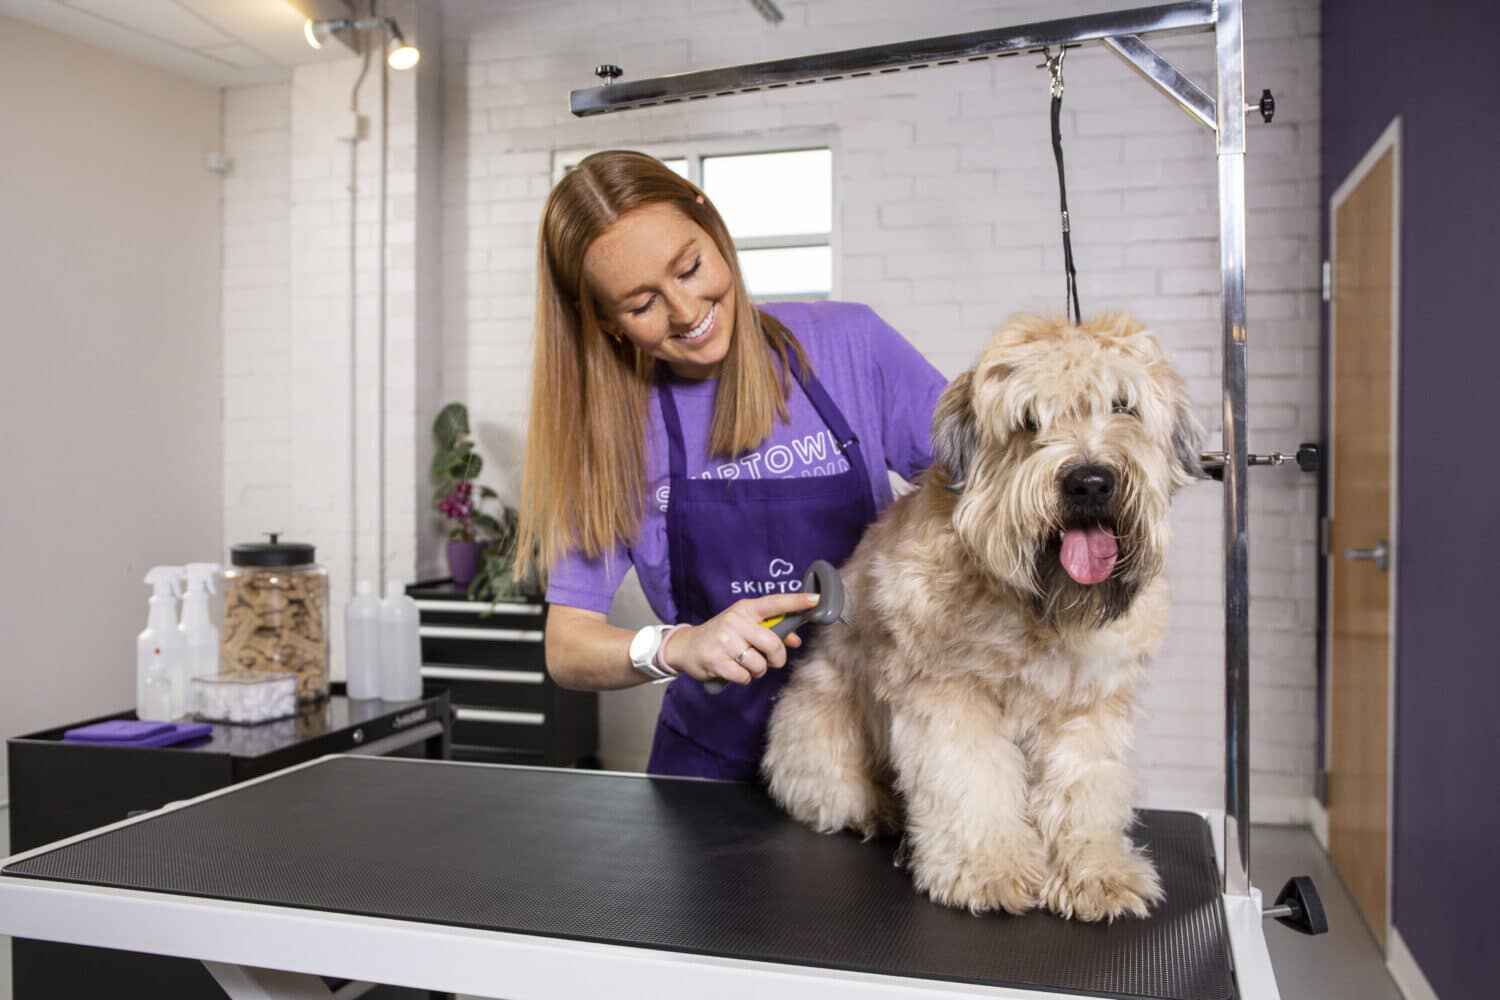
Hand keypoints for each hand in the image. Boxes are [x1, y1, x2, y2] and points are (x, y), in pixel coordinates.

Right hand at [662, 592, 819, 686]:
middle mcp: (735, 621)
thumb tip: (796, 640)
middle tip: (772, 662)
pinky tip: (735, 671)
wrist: (687, 646)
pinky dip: (744, 678)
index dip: (797, 601)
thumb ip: (772, 631)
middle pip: (772, 643)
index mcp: (745, 609)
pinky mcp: (716, 660)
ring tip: (747, 665)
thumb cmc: (723, 635)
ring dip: (758, 671)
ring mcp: (724, 640)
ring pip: (759, 663)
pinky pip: (744, 676)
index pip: (775, 603)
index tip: (816, 600)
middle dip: (777, 658)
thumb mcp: (745, 627)